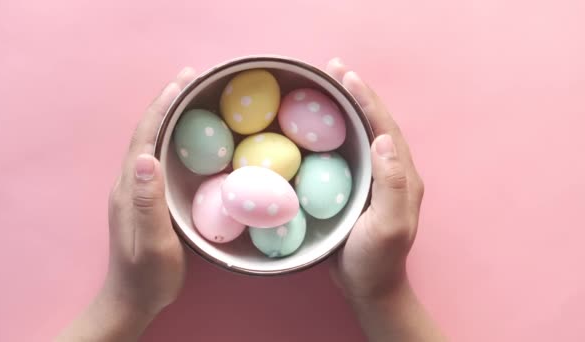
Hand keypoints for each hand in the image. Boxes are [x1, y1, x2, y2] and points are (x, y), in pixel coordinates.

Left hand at [58, 67, 196, 340]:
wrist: (132, 300)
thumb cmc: (148, 275)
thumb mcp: (152, 241)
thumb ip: (148, 201)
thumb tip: (146, 156)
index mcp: (130, 187)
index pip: (145, 135)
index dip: (163, 105)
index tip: (184, 81)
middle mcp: (130, 182)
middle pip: (147, 132)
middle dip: (167, 102)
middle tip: (194, 79)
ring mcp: (136, 191)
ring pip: (153, 142)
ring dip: (170, 116)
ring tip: (192, 98)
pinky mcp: (145, 199)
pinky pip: (159, 157)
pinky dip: (173, 137)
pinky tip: (189, 139)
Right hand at [326, 58, 423, 300]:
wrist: (369, 287)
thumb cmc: (377, 260)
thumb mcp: (389, 225)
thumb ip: (392, 183)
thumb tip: (383, 139)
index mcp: (402, 175)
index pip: (383, 127)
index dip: (366, 99)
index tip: (345, 75)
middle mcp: (391, 171)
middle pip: (373, 123)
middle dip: (354, 94)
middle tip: (330, 69)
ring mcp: (374, 179)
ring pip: (360, 134)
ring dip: (343, 108)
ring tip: (323, 86)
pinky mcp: (357, 188)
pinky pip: (346, 151)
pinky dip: (333, 131)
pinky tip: (315, 125)